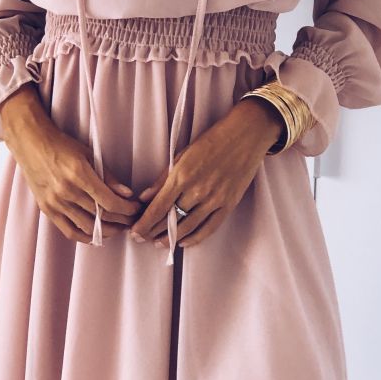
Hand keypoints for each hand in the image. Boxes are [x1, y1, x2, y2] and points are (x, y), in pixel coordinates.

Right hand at [5, 113, 140, 244]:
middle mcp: (66, 191)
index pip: (109, 201)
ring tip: (118, 228)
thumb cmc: (62, 146)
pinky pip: (69, 231)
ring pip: (87, 227)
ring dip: (107, 231)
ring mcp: (55, 202)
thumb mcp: (89, 154)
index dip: (127, 209)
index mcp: (79, 175)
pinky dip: (85, 237)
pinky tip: (97, 235)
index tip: (136, 208)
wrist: (31, 144)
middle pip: (101, 216)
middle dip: (121, 220)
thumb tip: (128, 194)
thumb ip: (108, 176)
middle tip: (131, 220)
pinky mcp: (47, 209)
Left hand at [129, 99, 281, 249]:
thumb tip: (144, 198)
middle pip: (170, 220)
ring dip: (171, 239)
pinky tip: (183, 243)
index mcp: (182, 176)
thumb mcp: (182, 154)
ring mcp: (215, 199)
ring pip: (188, 227)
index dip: (144, 223)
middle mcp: (197, 190)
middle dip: (153, 232)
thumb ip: (162, 179)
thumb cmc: (212, 141)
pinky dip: (195, 238)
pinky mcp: (228, 204)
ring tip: (159, 244)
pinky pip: (209, 228)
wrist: (246, 135)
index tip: (135, 232)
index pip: (158, 207)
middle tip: (142, 238)